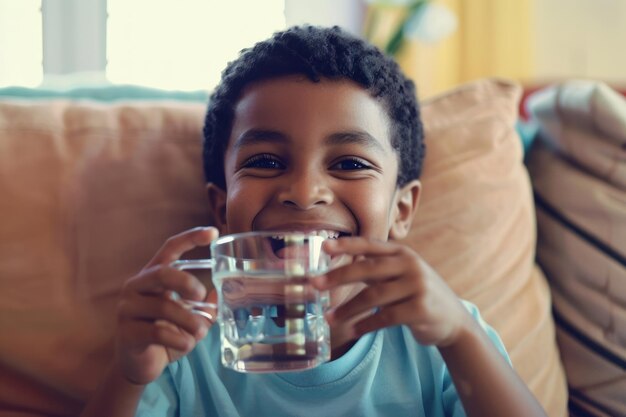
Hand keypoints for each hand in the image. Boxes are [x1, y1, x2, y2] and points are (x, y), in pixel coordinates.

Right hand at [114, 226, 218, 384]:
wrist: (139, 366)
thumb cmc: (165, 336)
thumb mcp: (189, 319)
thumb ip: (205, 307)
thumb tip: (223, 293)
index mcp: (152, 276)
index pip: (170, 248)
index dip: (191, 238)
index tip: (213, 233)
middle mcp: (136, 287)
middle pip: (162, 272)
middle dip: (187, 283)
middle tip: (201, 297)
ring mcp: (128, 309)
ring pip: (163, 306)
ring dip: (189, 320)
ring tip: (200, 332)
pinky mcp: (127, 332)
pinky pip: (157, 331)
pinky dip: (178, 338)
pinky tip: (187, 343)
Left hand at [313, 237, 470, 346]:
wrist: (453, 319)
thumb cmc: (417, 294)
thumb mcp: (400, 274)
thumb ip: (375, 269)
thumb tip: (336, 268)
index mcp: (402, 253)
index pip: (369, 244)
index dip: (346, 245)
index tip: (323, 247)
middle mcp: (410, 265)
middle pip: (367, 269)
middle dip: (338, 277)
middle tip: (315, 285)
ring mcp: (417, 286)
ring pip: (374, 296)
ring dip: (348, 308)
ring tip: (329, 317)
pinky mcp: (421, 309)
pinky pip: (386, 317)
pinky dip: (366, 325)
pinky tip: (353, 330)